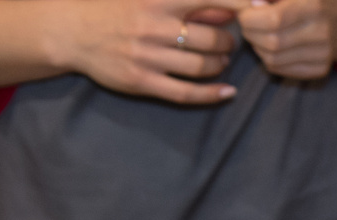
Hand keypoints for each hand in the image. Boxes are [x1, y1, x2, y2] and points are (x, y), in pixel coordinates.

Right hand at [0, 0, 249, 104]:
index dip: (241, 2)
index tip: (265, 5)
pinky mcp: (141, 82)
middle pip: (212, 40)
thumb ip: (189, 3)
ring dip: (220, 64)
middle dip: (228, 42)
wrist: (71, 31)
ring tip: (219, 59)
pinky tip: (227, 92)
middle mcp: (153, 27)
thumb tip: (227, 12)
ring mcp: (147, 57)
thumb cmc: (117, 10)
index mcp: (157, 0)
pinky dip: (212, 93)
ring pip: (202, 66)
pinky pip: (186, 93)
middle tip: (227, 42)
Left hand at [238, 0, 336, 78]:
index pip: (273, 20)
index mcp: (313, 6)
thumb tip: (249, 7)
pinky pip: (279, 69)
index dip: (251, 19)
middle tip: (248, 24)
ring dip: (257, 46)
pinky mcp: (320, 69)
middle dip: (250, 33)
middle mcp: (322, 32)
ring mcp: (323, 54)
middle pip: (272, 43)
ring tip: (260, 33)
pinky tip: (272, 46)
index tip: (245, 14)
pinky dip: (267, 58)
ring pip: (272, 60)